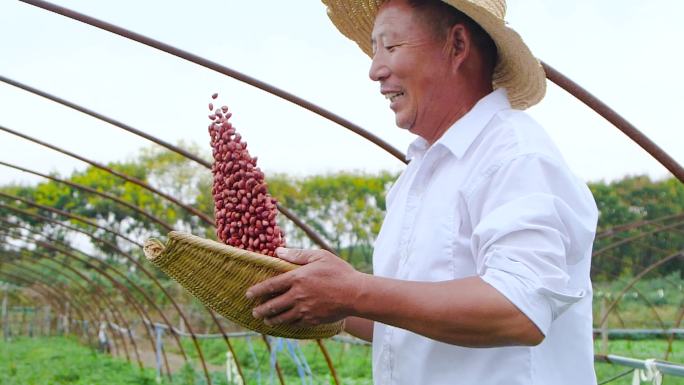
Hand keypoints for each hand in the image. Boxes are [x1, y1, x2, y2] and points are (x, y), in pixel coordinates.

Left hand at [246, 247, 363, 327]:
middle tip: (255, 311)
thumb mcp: (319, 256)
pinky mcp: (312, 320)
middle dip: (261, 310)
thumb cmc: (339, 272)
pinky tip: (285, 324)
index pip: (270, 286)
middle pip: (272, 305)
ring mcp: (304, 310)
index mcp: (297, 278)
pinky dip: (287, 324)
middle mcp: (297, 296)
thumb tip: (278, 250)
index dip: (257, 290)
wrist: (356, 294)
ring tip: (266, 320)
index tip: (248, 294)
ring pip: (282, 318)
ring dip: (271, 320)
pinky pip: (295, 324)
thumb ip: (297, 254)